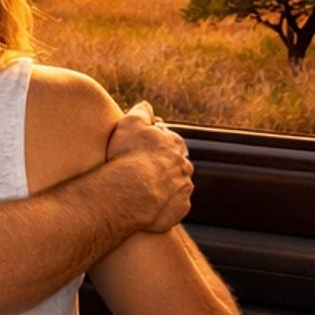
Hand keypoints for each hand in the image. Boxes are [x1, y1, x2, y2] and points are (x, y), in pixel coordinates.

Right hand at [105, 101, 193, 231]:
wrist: (132, 192)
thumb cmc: (129, 155)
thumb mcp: (130, 123)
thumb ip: (141, 111)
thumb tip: (146, 106)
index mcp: (175, 144)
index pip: (169, 141)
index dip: (155, 145)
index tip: (142, 150)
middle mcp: (185, 165)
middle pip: (175, 164)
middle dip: (162, 167)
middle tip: (141, 172)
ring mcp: (184, 188)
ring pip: (176, 186)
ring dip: (164, 187)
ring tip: (143, 192)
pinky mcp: (180, 209)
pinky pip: (173, 206)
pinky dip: (164, 205)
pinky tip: (148, 206)